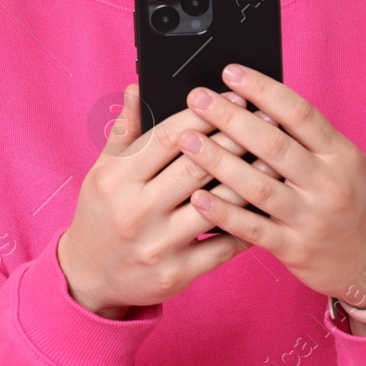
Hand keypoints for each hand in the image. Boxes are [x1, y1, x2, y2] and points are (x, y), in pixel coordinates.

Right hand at [56, 84, 279, 318]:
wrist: (89, 278)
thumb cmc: (100, 215)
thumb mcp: (101, 172)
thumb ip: (124, 132)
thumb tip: (137, 87)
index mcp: (117, 179)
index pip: (167, 138)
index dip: (203, 115)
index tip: (234, 98)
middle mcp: (135, 211)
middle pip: (196, 167)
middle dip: (236, 140)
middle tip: (268, 120)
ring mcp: (157, 245)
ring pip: (215, 206)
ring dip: (250, 181)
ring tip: (277, 160)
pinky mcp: (176, 274)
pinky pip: (222, 247)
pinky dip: (247, 226)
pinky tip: (267, 208)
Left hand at [177, 64, 365, 307]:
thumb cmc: (357, 205)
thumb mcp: (349, 164)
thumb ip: (313, 139)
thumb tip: (263, 102)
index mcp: (341, 155)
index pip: (299, 113)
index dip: (263, 90)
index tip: (231, 72)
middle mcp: (328, 183)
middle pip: (272, 144)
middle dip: (230, 118)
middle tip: (197, 98)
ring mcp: (311, 218)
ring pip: (258, 185)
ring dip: (218, 161)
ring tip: (187, 140)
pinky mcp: (296, 249)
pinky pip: (254, 229)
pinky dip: (224, 213)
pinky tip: (197, 198)